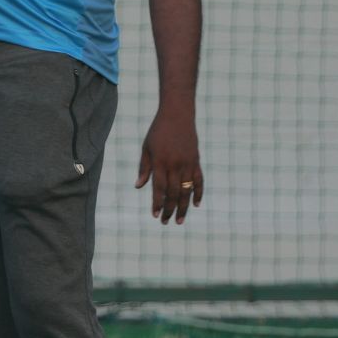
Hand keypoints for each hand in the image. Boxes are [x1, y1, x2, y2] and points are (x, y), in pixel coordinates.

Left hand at [135, 108, 202, 224]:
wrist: (177, 115)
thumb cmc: (158, 132)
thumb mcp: (146, 148)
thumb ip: (144, 168)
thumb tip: (138, 186)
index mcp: (160, 162)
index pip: (159, 188)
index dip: (157, 203)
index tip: (155, 215)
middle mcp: (175, 165)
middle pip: (173, 193)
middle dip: (170, 210)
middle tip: (166, 222)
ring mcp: (188, 164)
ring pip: (187, 191)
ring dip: (183, 207)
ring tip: (179, 220)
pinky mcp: (196, 161)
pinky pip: (199, 181)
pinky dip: (198, 193)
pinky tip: (195, 204)